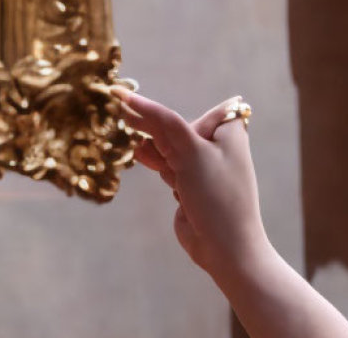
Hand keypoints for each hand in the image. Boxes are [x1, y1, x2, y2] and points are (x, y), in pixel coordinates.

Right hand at [117, 90, 270, 278]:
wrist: (225, 247)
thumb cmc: (215, 193)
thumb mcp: (190, 151)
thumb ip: (163, 123)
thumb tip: (132, 99)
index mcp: (228, 130)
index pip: (189, 111)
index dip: (159, 108)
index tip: (125, 99)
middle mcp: (218, 145)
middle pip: (178, 128)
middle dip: (153, 126)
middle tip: (120, 108)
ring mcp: (205, 167)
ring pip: (171, 149)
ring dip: (153, 146)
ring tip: (127, 127)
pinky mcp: (192, 186)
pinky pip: (171, 167)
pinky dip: (158, 163)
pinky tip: (139, 153)